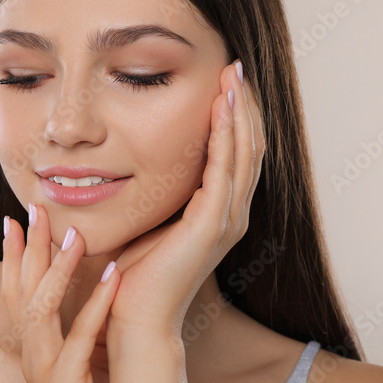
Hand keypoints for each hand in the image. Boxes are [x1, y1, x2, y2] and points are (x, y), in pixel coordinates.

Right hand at [1, 204, 121, 382]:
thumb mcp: (77, 361)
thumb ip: (74, 328)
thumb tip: (88, 286)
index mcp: (31, 347)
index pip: (13, 291)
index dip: (11, 255)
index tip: (16, 219)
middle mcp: (30, 354)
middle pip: (19, 291)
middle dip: (26, 249)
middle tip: (36, 210)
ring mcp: (43, 370)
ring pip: (40, 310)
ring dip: (57, 269)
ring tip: (76, 237)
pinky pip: (77, 338)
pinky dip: (94, 303)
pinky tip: (111, 276)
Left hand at [108, 59, 265, 335]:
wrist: (133, 316)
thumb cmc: (133, 273)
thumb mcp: (147, 218)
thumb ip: (155, 191)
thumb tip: (133, 158)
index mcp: (217, 212)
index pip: (236, 153)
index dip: (234, 116)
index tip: (225, 80)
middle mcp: (230, 214)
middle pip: (249, 147)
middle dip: (243, 104)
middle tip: (235, 66)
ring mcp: (226, 220)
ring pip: (244, 154)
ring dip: (239, 112)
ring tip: (233, 76)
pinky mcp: (212, 226)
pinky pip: (225, 171)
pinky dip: (225, 137)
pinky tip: (220, 108)